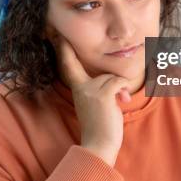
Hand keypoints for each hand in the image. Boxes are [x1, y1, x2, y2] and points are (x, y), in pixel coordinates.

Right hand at [48, 32, 130, 166]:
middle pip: (102, 72)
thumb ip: (101, 89)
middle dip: (112, 78)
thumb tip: (120, 82)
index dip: (63, 48)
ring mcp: (90, 90)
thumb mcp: (96, 103)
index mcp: (77, 88)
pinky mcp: (102, 94)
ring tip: (121, 102)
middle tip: (116, 90)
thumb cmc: (100, 127)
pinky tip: (123, 102)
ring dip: (121, 89)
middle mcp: (81, 86)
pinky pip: (118, 82)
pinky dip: (124, 91)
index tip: (57, 34)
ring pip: (112, 78)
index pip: (68, 64)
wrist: (99, 146)